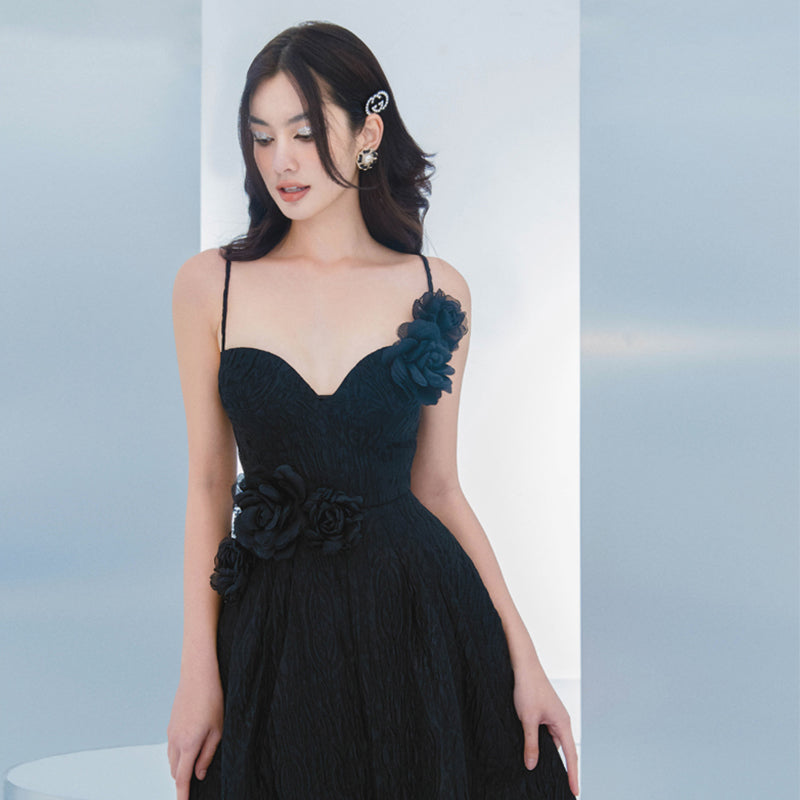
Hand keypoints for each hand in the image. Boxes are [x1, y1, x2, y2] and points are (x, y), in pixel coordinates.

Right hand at [167, 668, 223, 799]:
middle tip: (192, 789)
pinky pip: (171, 748)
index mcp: (189, 744)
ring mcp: (171, 733)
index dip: (182, 795)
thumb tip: (199, 775)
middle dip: (182, 783)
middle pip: (175, 772)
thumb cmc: (212, 701)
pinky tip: (188, 752)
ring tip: (192, 772)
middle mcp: (175, 741)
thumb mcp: (217, 730)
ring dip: (180, 769)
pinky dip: (177, 756)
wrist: (198, 676)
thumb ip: (207, 755)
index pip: (182, 778)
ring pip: (172, 761)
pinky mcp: (171, 725)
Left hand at [512, 657, 579, 796]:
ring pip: (551, 741)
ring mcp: (552, 716)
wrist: (523, 666)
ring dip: (546, 752)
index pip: (570, 755)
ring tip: (540, 768)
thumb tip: (532, 765)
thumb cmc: (529, 688)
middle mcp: (561, 720)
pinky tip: (530, 747)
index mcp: (562, 723)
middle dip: (561, 767)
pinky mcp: (544, 712)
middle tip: (559, 785)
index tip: (575, 791)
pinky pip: (544, 732)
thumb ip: (531, 743)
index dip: (572, 774)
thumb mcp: (528, 719)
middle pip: (562, 749)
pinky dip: (539, 742)